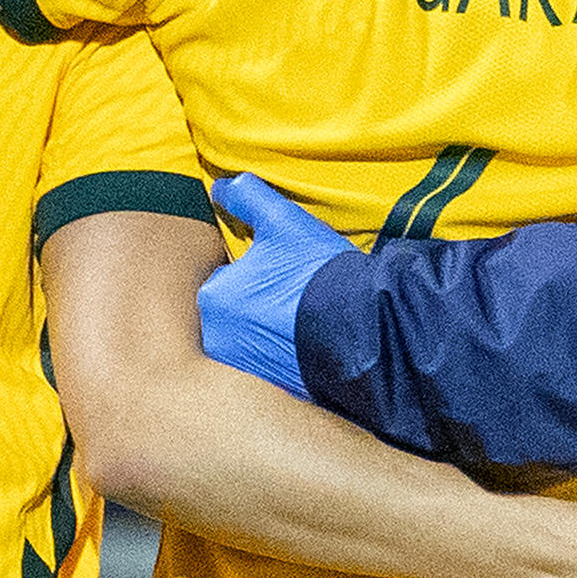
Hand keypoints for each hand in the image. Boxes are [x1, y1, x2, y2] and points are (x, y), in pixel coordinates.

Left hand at [196, 170, 350, 396]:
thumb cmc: (318, 273)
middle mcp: (217, 339)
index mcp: (213, 297)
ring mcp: (243, 370)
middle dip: (260, 306)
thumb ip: (248, 196)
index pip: (227, 278)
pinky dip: (288, 360)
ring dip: (273, 334)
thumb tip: (221, 185)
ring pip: (254, 341)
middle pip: (236, 313)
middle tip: (298, 298)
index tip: (287, 272)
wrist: (363, 331)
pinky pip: (274, 368)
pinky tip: (312, 349)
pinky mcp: (270, 392)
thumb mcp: (284, 221)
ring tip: (307, 324)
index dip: (259, 272)